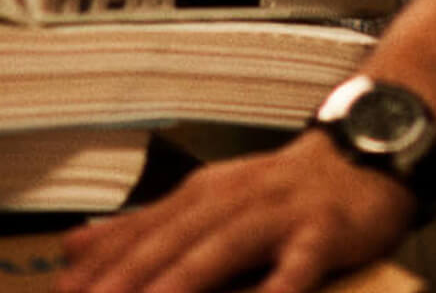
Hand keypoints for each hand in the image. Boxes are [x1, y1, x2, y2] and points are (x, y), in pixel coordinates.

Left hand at [56, 129, 416, 292]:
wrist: (362, 156)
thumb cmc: (280, 191)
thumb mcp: (206, 201)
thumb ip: (142, 226)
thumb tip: (73, 244)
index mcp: (198, 196)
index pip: (136, 234)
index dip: (97, 267)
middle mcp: (229, 201)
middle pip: (170, 243)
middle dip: (125, 279)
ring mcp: (275, 214)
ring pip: (221, 250)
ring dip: (182, 281)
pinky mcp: (321, 232)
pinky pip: (297, 264)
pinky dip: (279, 285)